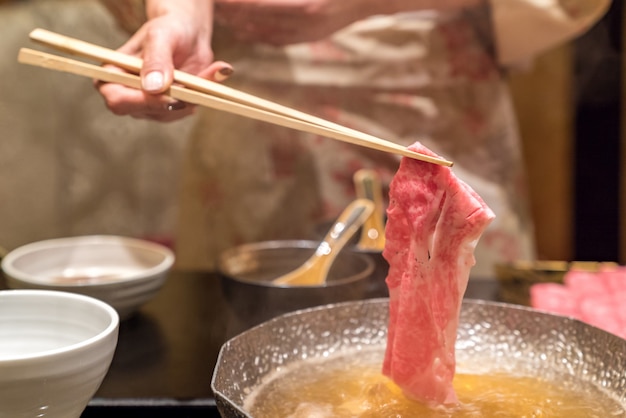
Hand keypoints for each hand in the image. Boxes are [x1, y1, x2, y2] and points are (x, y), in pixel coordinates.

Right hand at [97, 0, 232, 121]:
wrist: (187, 32)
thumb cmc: (167, 28)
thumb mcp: (160, 36)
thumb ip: (156, 59)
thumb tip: (153, 87)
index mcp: (113, 74)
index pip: (117, 100)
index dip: (141, 101)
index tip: (167, 92)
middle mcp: (128, 94)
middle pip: (146, 111)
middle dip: (173, 98)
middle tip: (195, 83)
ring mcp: (149, 104)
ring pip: (171, 112)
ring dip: (194, 93)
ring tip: (210, 70)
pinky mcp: (171, 108)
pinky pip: (188, 107)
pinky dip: (204, 92)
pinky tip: (215, 72)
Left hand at [214, 0, 378, 45]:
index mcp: (305, 5)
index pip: (258, 5)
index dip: (235, 3)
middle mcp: (305, 22)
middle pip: (258, 20)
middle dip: (233, 13)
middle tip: (214, 6)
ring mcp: (309, 32)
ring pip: (266, 33)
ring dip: (242, 26)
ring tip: (224, 17)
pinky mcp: (311, 37)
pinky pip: (278, 40)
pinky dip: (259, 36)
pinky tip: (245, 31)